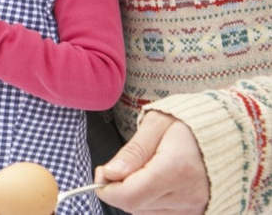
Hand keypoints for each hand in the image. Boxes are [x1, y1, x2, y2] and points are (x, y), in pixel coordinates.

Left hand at [95, 111, 209, 213]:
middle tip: (116, 167)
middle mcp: (188, 195)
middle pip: (135, 206)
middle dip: (117, 188)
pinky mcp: (198, 212)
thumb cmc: (189, 123)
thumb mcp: (156, 124)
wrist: (227, 133)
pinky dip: (149, 201)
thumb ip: (133, 151)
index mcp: (176, 168)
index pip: (130, 195)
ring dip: (134, 195)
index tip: (101, 172)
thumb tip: (110, 173)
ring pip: (146, 213)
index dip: (107, 188)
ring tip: (140, 169)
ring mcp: (195, 208)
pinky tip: (152, 181)